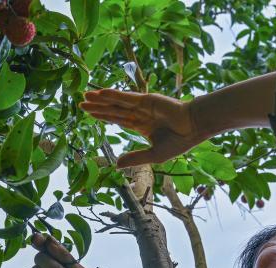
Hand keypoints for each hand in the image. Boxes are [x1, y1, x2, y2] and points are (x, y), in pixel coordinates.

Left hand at [80, 89, 200, 166]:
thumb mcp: (154, 155)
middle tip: (81, 103)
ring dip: (101, 99)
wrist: (194, 128)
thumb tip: (116, 165)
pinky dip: (114, 94)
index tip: (90, 114)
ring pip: (117, 102)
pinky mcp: (147, 100)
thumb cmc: (179, 142)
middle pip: (114, 110)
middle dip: (97, 107)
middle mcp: (140, 114)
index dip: (103, 116)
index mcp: (142, 126)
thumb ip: (135, 158)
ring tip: (86, 95)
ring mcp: (143, 106)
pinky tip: (101, 92)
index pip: (118, 120)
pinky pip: (126, 97)